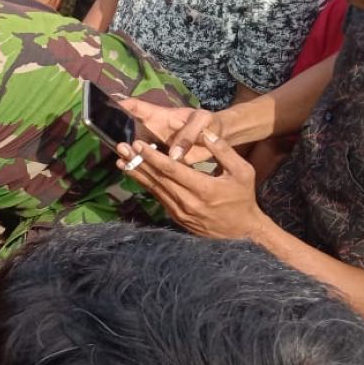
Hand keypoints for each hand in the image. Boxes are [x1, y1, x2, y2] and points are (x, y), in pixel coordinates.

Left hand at [116, 132, 269, 240]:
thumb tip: (205, 133)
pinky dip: (145, 184)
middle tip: (122, 148)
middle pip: (157, 179)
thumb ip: (224, 151)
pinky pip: (158, 197)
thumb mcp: (242, 172)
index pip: (172, 170)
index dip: (153, 157)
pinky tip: (134, 174)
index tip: (139, 145)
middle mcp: (188, 201)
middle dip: (138, 162)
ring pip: (154, 189)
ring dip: (136, 173)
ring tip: (121, 160)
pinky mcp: (175, 217)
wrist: (241, 232)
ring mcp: (179, 211)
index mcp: (204, 189)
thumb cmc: (242, 198)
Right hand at [120, 98, 218, 164]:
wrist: (219, 138)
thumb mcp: (203, 121)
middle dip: (118, 135)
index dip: (122, 105)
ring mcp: (156, 146)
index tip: (107, 108)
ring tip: (122, 161)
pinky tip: (136, 173)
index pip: (137, 107)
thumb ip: (189, 135)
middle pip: (130, 130)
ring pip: (137, 149)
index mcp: (160, 116)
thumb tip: (174, 156)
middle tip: (115, 145)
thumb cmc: (210, 123)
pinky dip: (142, 169)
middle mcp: (153, 130)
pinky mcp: (162, 160)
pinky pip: (150, 164)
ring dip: (129, 155)